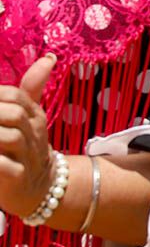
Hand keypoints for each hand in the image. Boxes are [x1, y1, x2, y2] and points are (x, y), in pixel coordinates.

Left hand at [0, 55, 57, 218]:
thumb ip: (32, 87)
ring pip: (9, 137)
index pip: (14, 95)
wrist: (41, 188)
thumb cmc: (27, 148)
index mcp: (34, 116)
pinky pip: (3, 167)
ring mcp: (27, 157)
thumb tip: (48, 58)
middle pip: (14, 113)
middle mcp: (33, 134)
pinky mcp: (17, 179)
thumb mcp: (31, 116)